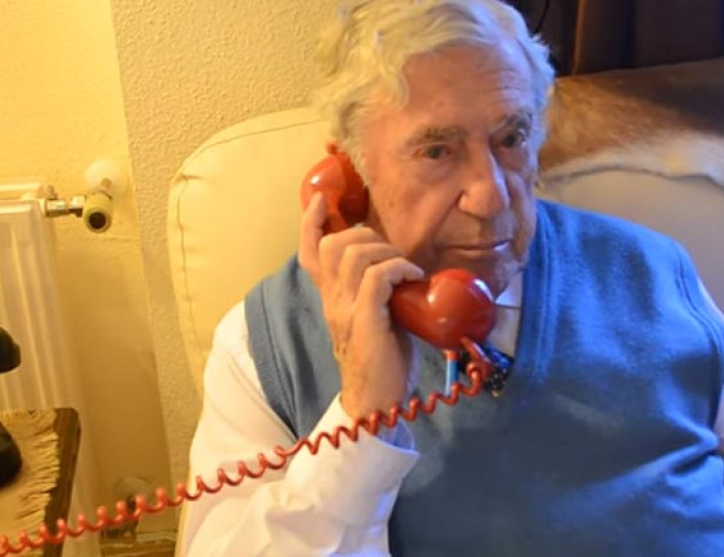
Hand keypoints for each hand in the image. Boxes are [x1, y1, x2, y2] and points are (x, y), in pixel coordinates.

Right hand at [298, 193, 424, 420]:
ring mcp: (346, 311)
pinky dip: (399, 269)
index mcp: (331, 299)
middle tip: (392, 253)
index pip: (310, 253)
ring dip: (387, 253)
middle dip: (365, 234)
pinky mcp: (365, 321)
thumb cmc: (381, 362)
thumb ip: (373, 294)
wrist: (376, 405)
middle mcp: (332, 301)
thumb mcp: (372, 319)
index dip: (312, 222)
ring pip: (355, 255)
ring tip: (406, 270)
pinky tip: (414, 279)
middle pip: (334, 244)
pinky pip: (376, 278)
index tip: (322, 200)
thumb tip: (400, 270)